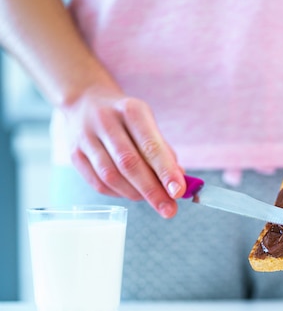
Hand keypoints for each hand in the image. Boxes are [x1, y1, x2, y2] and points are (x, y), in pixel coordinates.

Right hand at [63, 85, 185, 217]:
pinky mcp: (75, 154)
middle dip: (152, 191)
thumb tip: (179, 182)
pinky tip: (132, 194)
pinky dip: (119, 194)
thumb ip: (163, 152)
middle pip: (129, 163)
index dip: (165, 171)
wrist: (85, 101)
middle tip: (169, 209)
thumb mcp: (148, 124)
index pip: (150, 146)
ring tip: (154, 201)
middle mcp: (106, 122)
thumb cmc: (126, 118)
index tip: (179, 192)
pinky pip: (98, 183)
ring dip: (136, 194)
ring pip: (111, 176)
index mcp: (131, 110)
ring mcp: (86, 138)